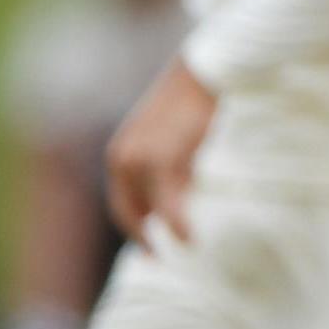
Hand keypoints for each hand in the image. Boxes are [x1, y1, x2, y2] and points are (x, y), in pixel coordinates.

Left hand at [105, 56, 217, 246]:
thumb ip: (163, 159)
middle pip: (130, 212)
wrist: (206, 70)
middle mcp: (123, 159)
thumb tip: (177, 191)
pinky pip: (170, 206)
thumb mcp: (168, 130)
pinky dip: (180, 226)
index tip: (151, 246)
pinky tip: (191, 239)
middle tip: (159, 258)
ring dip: (166, 234)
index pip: (122, 202)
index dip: (135, 227)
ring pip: (151, 212)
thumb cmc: (195, 95)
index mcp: (121, 152)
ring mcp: (140, 161)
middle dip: (144, 237)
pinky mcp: (162, 162)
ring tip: (186, 248)